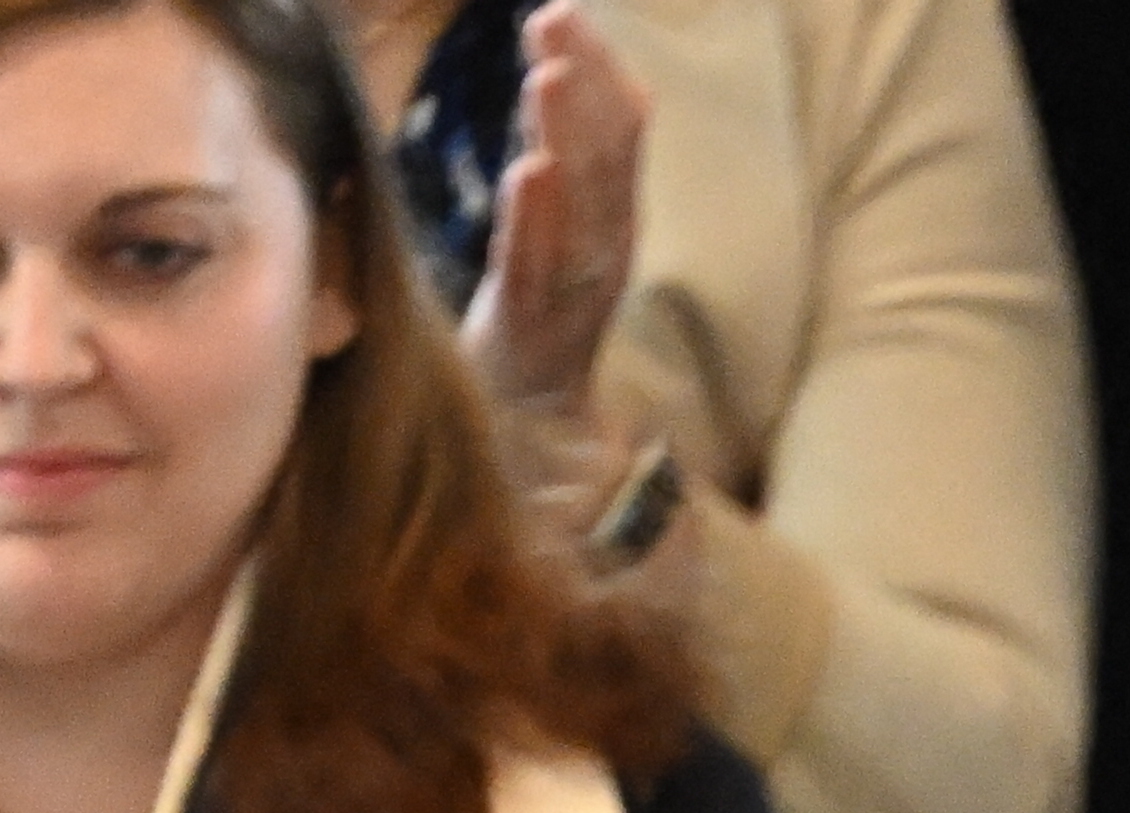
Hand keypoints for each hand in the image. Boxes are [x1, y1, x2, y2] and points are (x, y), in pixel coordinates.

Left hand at [456, 0, 644, 446]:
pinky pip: (537, 274)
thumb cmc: (522, 339)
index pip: (609, 143)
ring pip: (579, 213)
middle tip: (559, 19)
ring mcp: (568, 301)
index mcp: (600, 232)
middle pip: (602, 165)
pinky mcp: (529, 338)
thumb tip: (556, 95)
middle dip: (584, 88)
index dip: (596, 77)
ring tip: (547, 78)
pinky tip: (531, 174)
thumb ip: (554, 183)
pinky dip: (538, 224)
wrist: (520, 451)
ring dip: (568, 143)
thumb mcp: (538, 247)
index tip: (567, 17)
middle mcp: (597, 261)